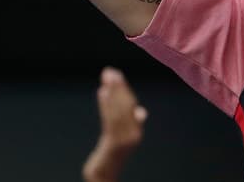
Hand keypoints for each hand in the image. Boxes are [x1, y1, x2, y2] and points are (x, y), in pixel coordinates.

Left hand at [82, 66, 146, 181]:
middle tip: (110, 71)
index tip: (117, 74)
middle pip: (125, 105)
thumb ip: (130, 124)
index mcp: (136, 131)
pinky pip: (110, 120)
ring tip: (106, 77)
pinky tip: (102, 93)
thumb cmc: (112, 156)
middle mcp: (133, 134)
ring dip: (112, 92)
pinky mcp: (114, 143)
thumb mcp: (123, 139)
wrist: (104, 174)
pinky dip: (106, 105)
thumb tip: (141, 111)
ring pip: (118, 110)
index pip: (131, 105)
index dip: (124, 89)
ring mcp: (124, 139)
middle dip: (118, 87)